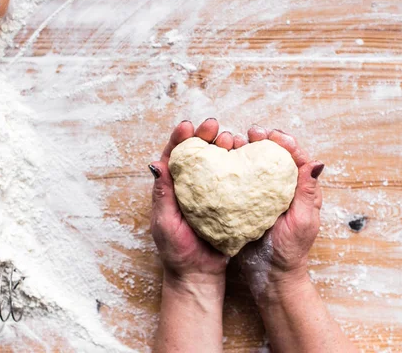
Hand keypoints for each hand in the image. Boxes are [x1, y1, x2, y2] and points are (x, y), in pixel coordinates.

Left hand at [149, 119, 247, 286]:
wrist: (199, 274)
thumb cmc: (177, 251)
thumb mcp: (165, 222)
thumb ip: (162, 194)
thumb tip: (156, 163)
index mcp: (172, 187)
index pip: (174, 156)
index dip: (180, 138)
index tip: (189, 126)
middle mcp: (191, 186)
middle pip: (197, 153)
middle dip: (205, 136)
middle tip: (215, 126)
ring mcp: (210, 192)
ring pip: (216, 162)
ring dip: (223, 146)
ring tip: (231, 139)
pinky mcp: (227, 201)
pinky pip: (232, 179)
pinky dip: (238, 165)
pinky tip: (245, 156)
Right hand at [238, 126, 323, 301]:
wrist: (270, 275)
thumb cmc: (290, 251)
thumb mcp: (302, 221)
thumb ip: (307, 192)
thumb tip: (316, 162)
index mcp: (301, 190)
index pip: (297, 158)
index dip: (286, 143)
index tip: (272, 135)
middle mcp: (283, 188)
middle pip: (276, 156)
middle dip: (265, 140)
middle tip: (252, 133)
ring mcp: (265, 195)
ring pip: (258, 165)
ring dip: (248, 150)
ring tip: (236, 142)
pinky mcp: (248, 202)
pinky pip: (243, 180)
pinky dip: (235, 167)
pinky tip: (226, 160)